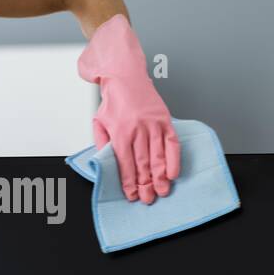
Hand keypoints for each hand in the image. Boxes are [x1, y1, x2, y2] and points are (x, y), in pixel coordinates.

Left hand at [78, 14, 179, 203]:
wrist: (125, 75)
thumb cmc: (112, 101)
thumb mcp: (99, 122)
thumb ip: (102, 145)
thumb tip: (106, 165)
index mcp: (119, 132)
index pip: (125, 163)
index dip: (129, 182)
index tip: (132, 195)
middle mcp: (137, 129)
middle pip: (143, 163)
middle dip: (146, 184)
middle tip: (149, 199)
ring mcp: (153, 124)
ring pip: (158, 155)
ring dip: (160, 176)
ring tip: (162, 191)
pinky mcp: (164, 119)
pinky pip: (172, 142)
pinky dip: (174, 159)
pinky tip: (174, 173)